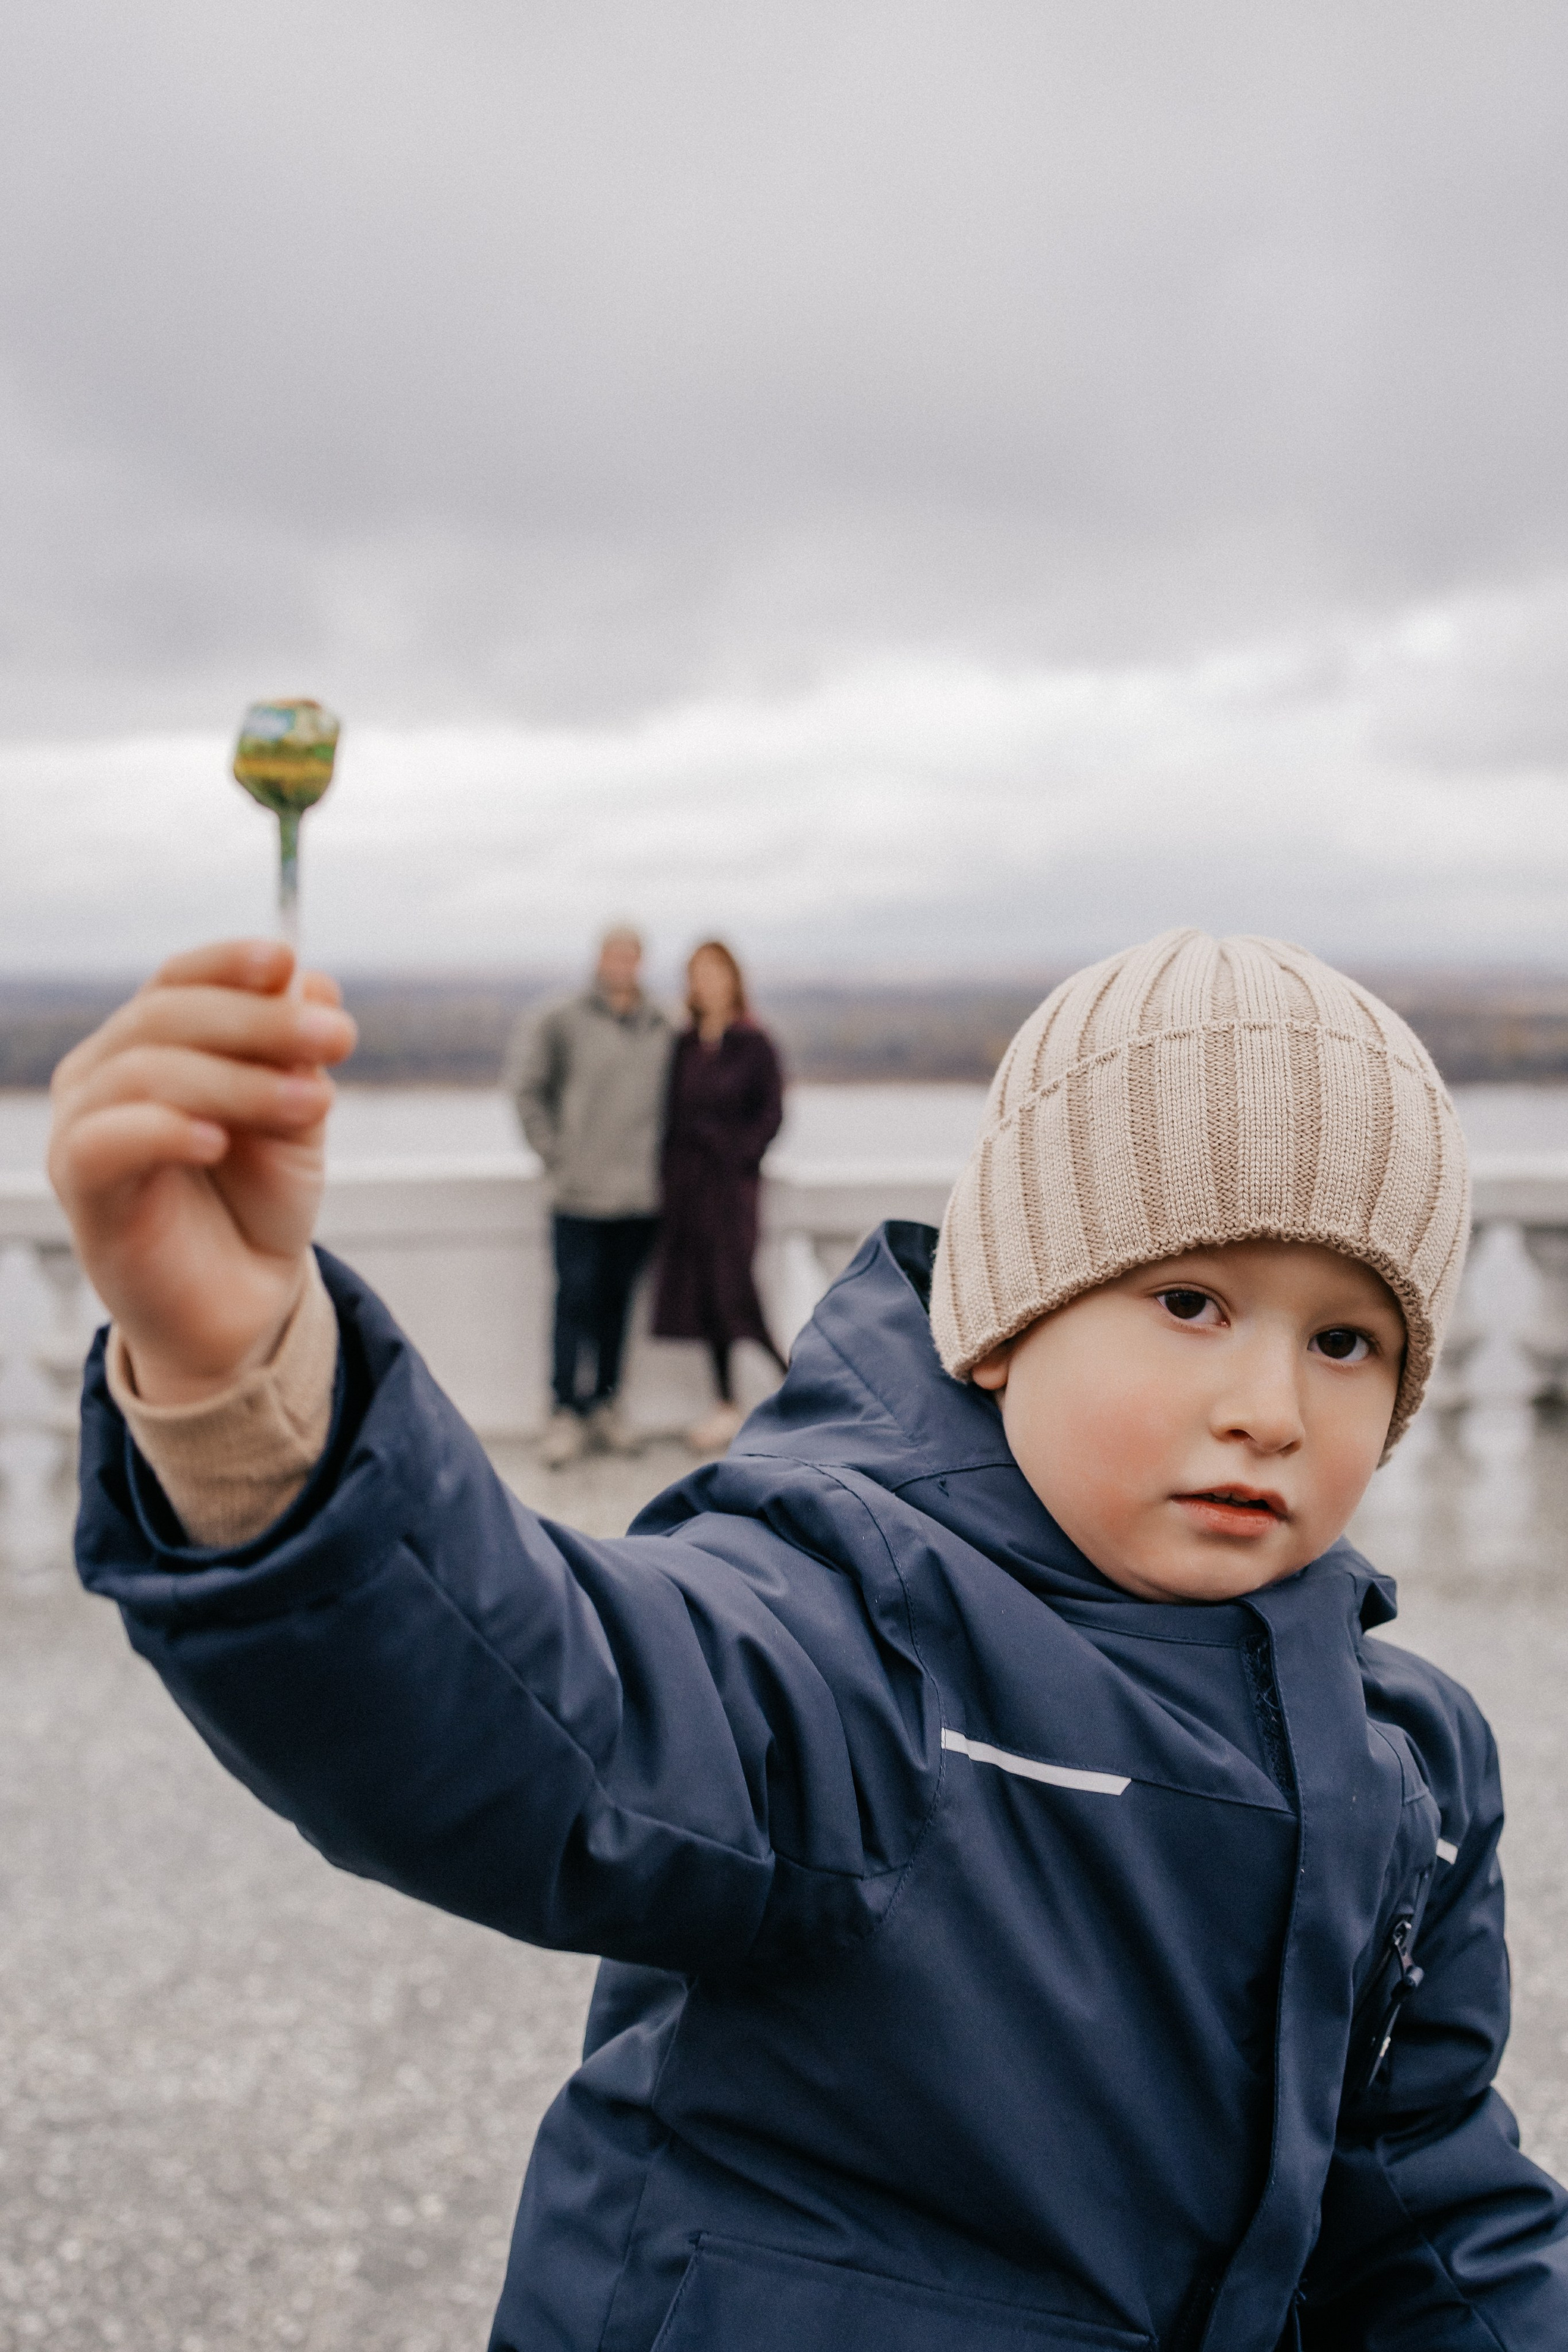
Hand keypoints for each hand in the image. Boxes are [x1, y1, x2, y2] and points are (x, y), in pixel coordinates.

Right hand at [48, 940, 357, 1404]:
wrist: (244, 1302)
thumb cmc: (258, 1202)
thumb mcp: (296, 1117)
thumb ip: (299, 1054)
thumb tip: (314, 981)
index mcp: (152, 1042)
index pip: (179, 980)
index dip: (229, 965)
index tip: (289, 963)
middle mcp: (105, 1074)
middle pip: (166, 1016)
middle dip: (260, 1022)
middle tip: (338, 1039)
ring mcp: (84, 1128)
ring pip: (145, 1071)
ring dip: (238, 1080)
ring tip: (313, 1104)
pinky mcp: (81, 1189)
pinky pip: (105, 1141)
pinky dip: (163, 1129)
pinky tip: (218, 1140)